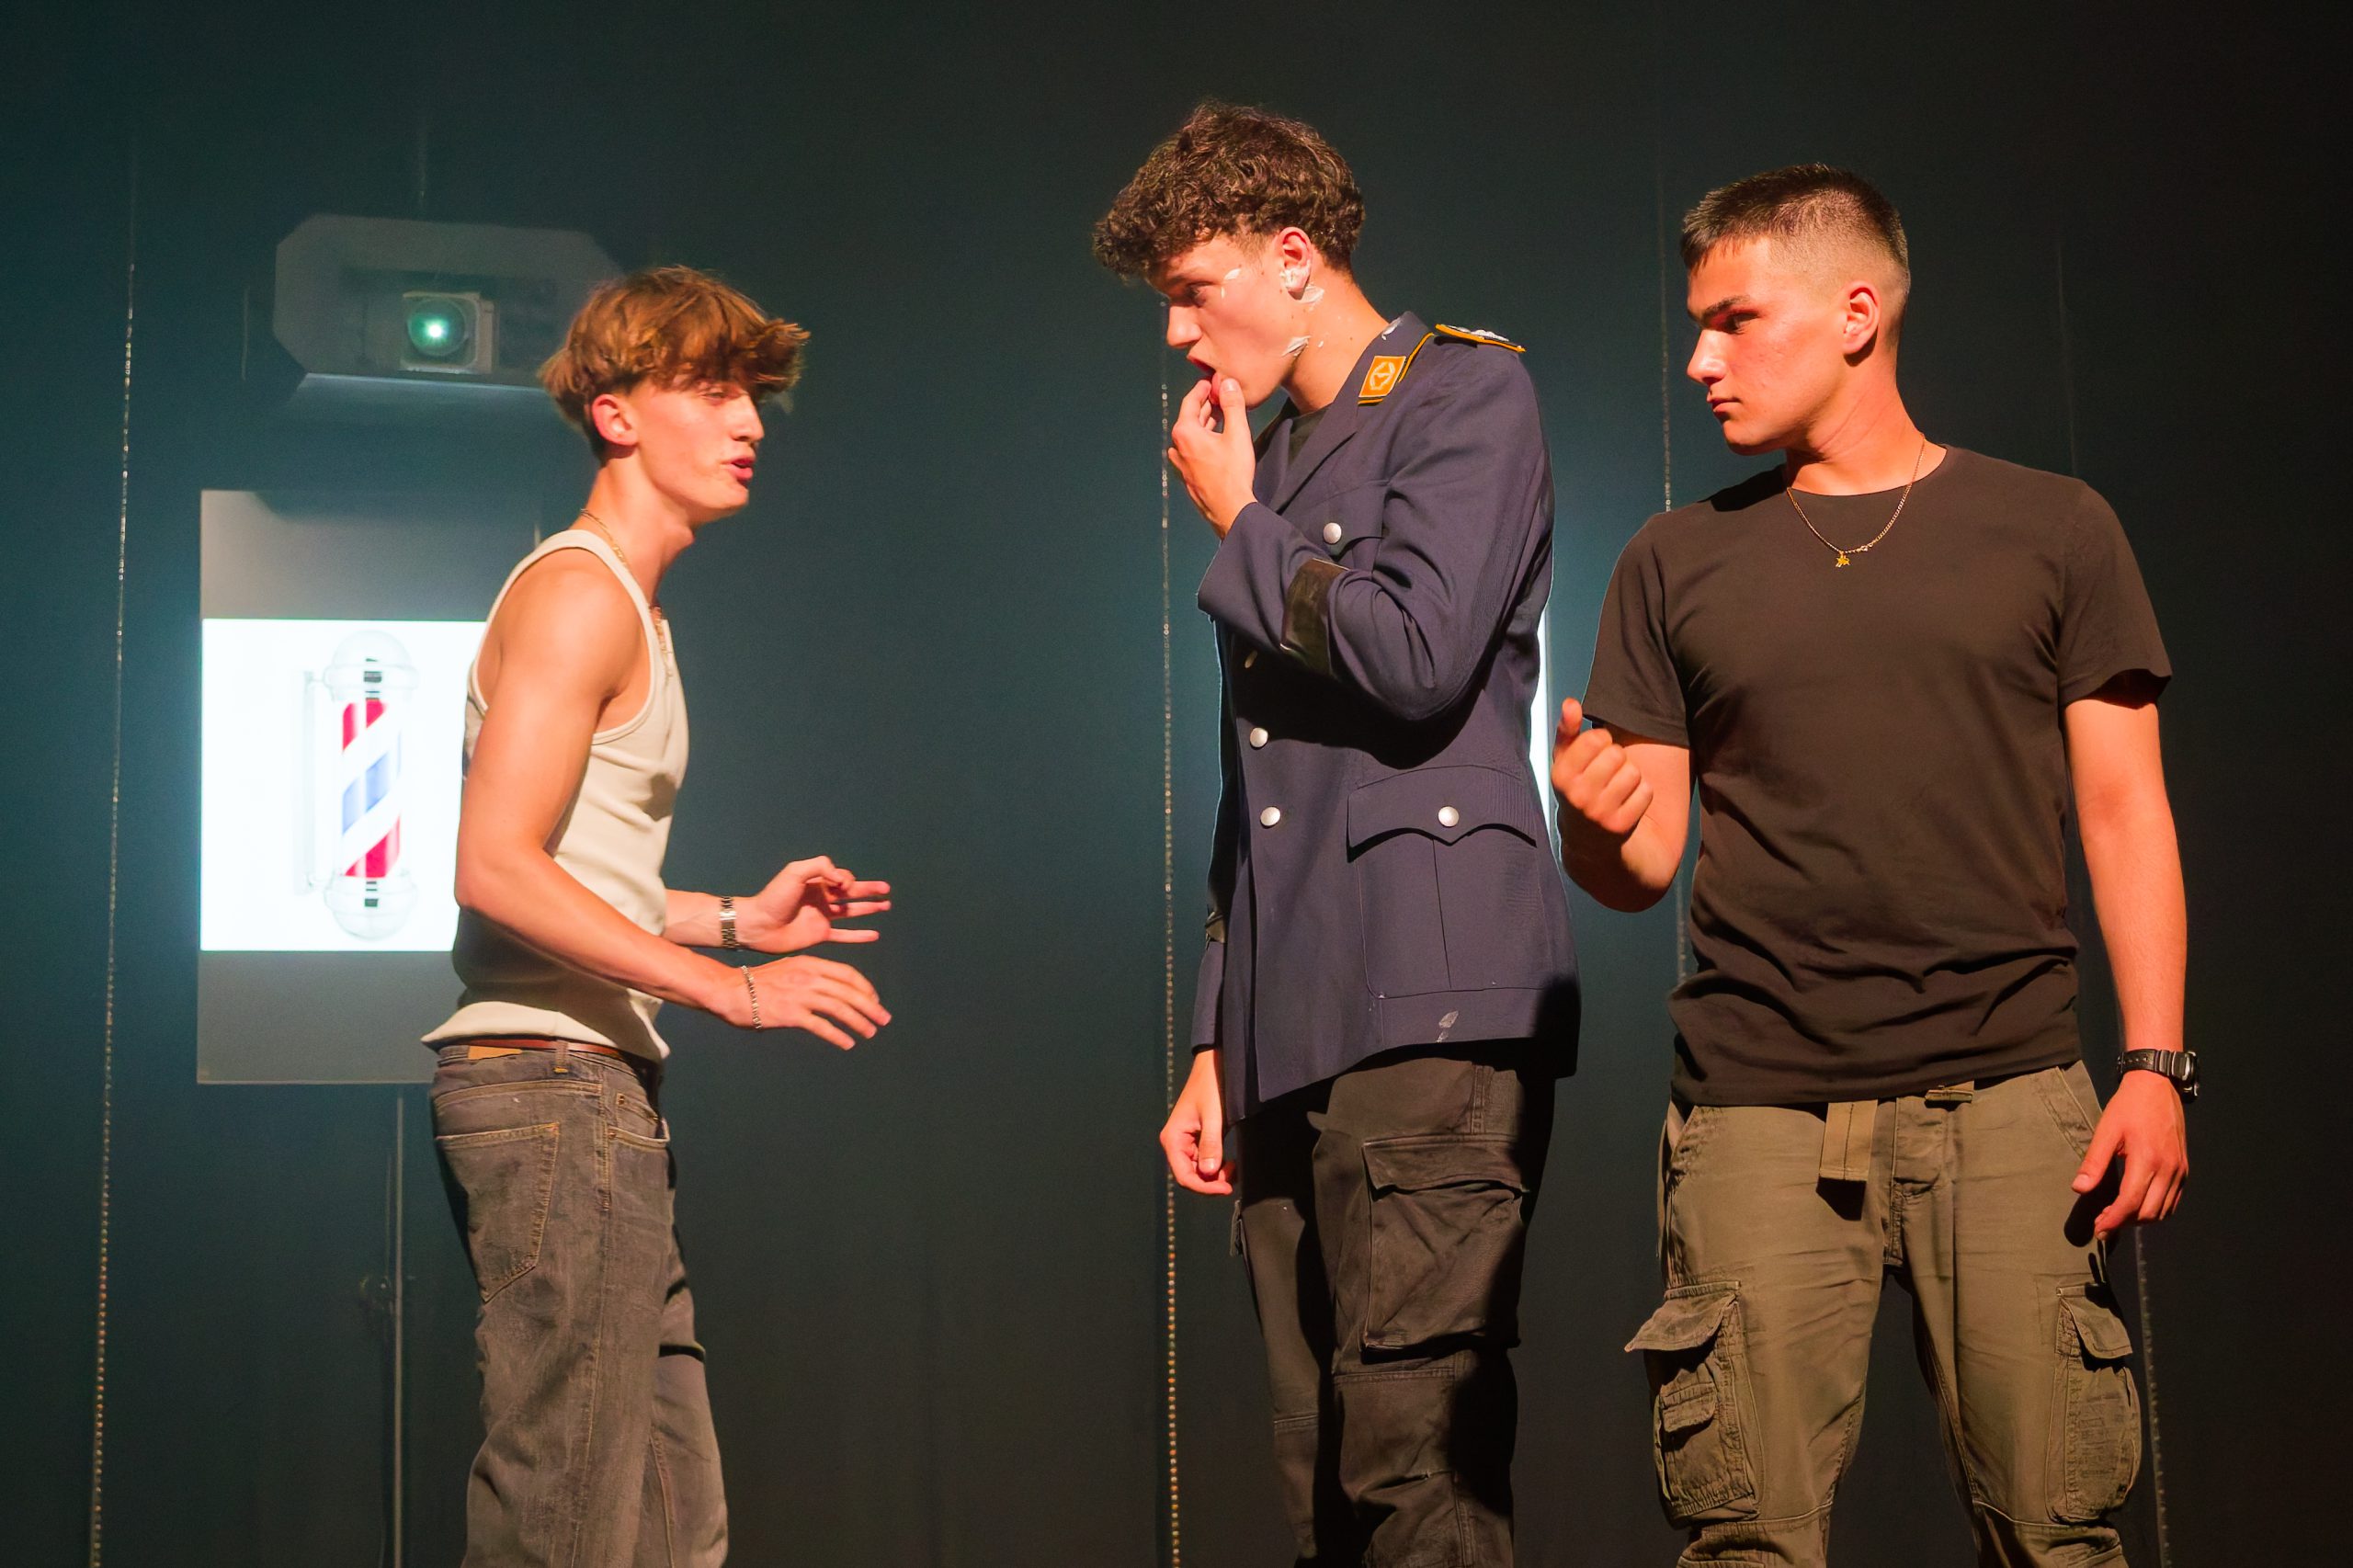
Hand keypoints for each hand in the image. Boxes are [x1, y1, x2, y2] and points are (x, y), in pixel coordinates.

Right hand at [711, 954, 891, 1048]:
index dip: (865, 988)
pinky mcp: (791, 1014)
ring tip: (870, 1033)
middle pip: (849, 992)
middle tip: (883, 1019)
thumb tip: (832, 989)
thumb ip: (811, 974)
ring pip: (840, 1008)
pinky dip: (838, 1036)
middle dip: (870, 1007)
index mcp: (810, 963)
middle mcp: (809, 977)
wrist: (730, 990)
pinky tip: (847, 1043)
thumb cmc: (758, 982)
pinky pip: (822, 1026)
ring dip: (859, 1022)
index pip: (847, 974)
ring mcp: (800, 995)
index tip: (874, 1000)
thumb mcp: (789, 968)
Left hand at [742, 856, 890, 952]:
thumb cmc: (773, 897)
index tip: (840, 884)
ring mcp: (822, 918)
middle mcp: (821, 899)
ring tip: (886, 905)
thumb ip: (820, 867)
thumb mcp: (795, 872)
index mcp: (816, 882)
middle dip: (869, 890)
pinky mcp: (820, 935)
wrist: (758, 925)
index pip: (841, 877)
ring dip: (869, 908)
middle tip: (886, 889)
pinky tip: (874, 935)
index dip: (847, 879)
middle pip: (851, 893)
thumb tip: (843, 879)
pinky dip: (859, 936)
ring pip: (851, 912)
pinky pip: (845, 936)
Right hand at [1160, 1048, 1233, 1194]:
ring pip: (1198, 1171)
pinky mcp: (1196, 1139)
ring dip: (1214, 1176)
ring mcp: (1185, 1142)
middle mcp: (1175, 1143)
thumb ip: (1211, 1144)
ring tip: (1233, 1168)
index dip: (1204, 1188)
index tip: (1226, 1189)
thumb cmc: (1211, 1087)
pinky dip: (1216, 1166)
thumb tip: (1209, 1173)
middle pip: (1190, 1176)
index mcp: (1173, 1139)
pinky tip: (1229, 1162)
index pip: (1184, 1176)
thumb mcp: (1214, 1116)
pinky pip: (1203, 1161)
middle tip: (1233, 1179)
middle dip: (1210, 1183)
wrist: (1213, 1065)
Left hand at [1167, 375, 1257, 536]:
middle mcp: (1178, 446)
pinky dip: (1203, 440)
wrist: (1229, 510)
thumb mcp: (1237, 434)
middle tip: (1219, 396)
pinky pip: (1193, 450)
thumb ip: (1232, 405)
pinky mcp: (1188, 475)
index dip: (1201, 389)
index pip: (1190, 401)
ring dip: (1205, 424)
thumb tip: (1228, 382)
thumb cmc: (1233, 473)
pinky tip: (1217, 441)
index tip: (1211, 382)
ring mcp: (1181, 463)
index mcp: (1185, 433)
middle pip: (1190, 418)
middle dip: (1205, 406)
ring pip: (1192, 435)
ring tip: (1221, 416)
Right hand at [1552, 697, 1652, 838]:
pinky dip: (1641, 794)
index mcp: (1561, 776)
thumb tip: (1571, 703)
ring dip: (1630, 776)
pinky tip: (1627, 801)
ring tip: (1617, 786)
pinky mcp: (1621, 826)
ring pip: (1634, 772)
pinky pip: (1646, 792)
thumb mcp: (1565, 760)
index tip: (1594, 754)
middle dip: (1616, 759)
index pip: (1596, 738)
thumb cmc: (1578, 788)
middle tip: (1607, 773)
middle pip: (1617, 754)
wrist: (1587, 839)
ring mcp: (1599, 813)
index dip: (1600, 741)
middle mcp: (1578, 796)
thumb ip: (1567, 729)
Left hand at [2071, 1069, 2188, 1235]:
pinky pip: (2173, 1200)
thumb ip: (2094, 1162)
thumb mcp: (2106, 1130)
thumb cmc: (2128, 1107)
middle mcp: (2169, 1169)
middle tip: (2104, 1222)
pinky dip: (2157, 1209)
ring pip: (2164, 1211)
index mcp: (2147, 1160)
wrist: (2157, 1086)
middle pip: (2149, 1213)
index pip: (2131, 1202)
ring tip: (2118, 1214)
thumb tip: (2080, 1188)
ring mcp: (2180, 1170)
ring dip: (2141, 1218)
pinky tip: (2139, 1204)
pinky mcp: (2184, 1168)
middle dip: (2126, 1222)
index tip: (2099, 1229)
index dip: (2114, 1220)